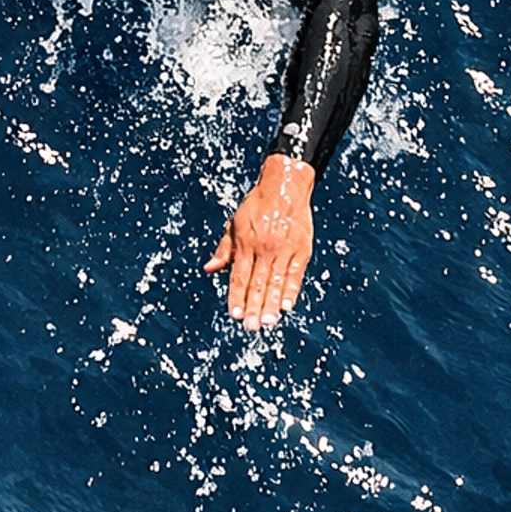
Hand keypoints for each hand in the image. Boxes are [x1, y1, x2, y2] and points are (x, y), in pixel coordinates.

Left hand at [204, 156, 314, 329]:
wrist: (285, 184)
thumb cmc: (257, 205)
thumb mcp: (234, 223)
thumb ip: (224, 249)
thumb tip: (209, 269)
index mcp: (246, 243)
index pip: (239, 277)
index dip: (237, 297)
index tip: (235, 315)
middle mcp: (264, 248)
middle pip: (258, 283)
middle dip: (254, 307)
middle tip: (252, 327)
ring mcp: (284, 249)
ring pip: (277, 282)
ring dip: (272, 304)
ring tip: (269, 322)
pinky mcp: (301, 249)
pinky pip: (295, 273)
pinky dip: (291, 290)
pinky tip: (288, 305)